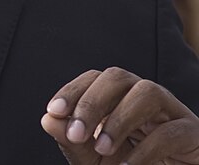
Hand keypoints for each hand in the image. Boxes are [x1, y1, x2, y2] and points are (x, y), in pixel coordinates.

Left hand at [40, 67, 198, 163]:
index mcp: (119, 98)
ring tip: (103, 149)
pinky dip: (147, 150)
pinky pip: (171, 130)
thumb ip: (73, 141)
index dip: (72, 91)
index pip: (94, 79)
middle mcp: (143, 97)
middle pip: (118, 77)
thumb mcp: (94, 158)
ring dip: (120, 119)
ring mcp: (171, 112)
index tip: (54, 112)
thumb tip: (48, 120)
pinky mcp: (192, 133)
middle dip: (92, 102)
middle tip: (76, 133)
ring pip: (147, 92)